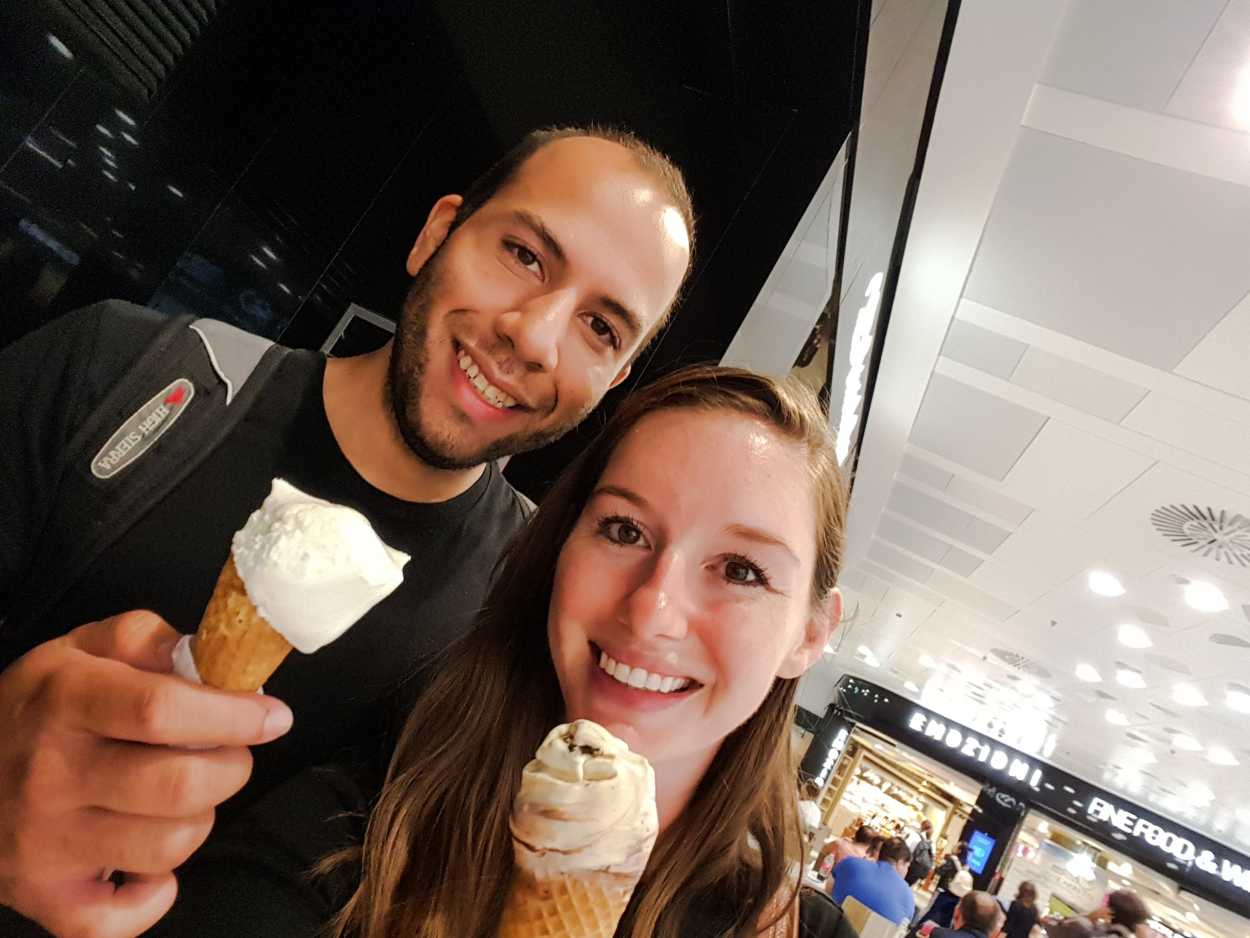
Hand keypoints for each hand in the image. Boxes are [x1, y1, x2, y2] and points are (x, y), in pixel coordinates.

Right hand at [0, 610, 293, 937]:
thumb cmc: (38, 707)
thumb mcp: (82, 648)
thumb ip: (150, 640)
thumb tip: (216, 663)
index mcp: (68, 701)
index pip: (163, 710)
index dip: (234, 715)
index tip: (271, 716)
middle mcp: (52, 774)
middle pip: (180, 784)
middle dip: (232, 766)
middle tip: (228, 754)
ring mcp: (45, 842)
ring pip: (170, 844)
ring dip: (200, 818)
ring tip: (182, 797)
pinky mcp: (43, 896)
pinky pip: (122, 918)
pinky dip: (154, 893)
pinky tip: (148, 860)